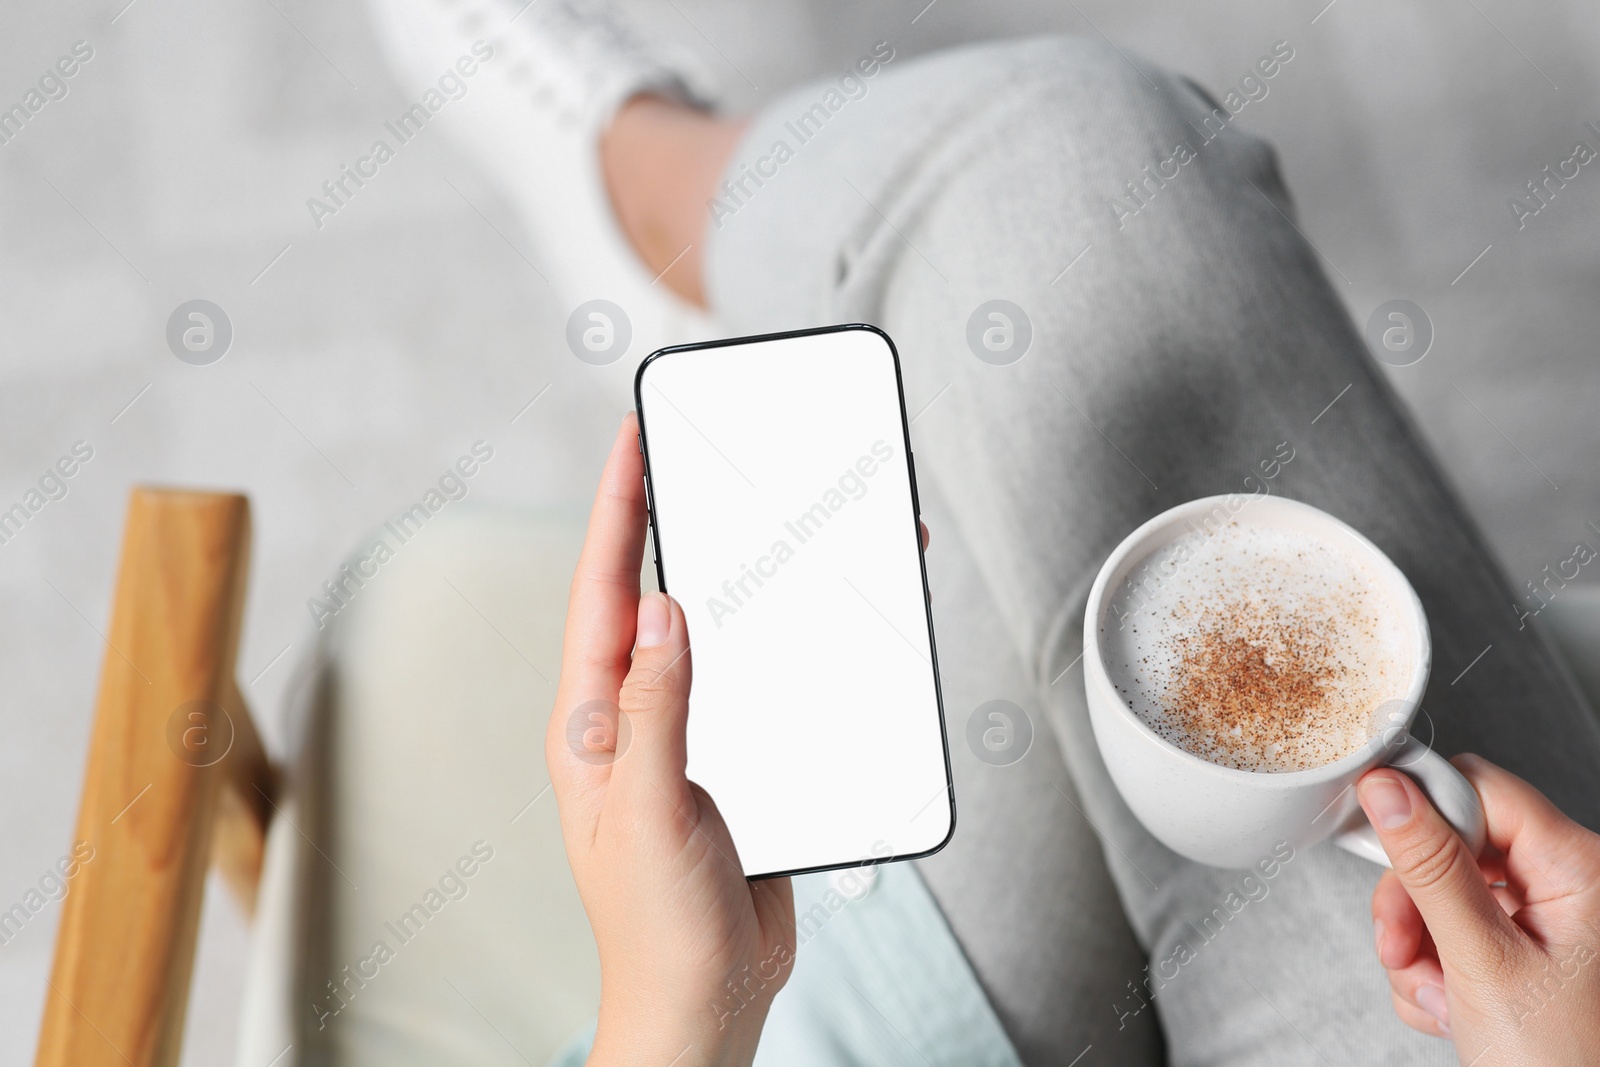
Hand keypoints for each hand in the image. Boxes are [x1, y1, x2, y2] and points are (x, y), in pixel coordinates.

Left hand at [547, 414, 794, 1066]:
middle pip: (651, 596)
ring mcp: (681, 738)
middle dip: (667, 522)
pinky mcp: (730, 763)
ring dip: (732, 577)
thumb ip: (657, 710)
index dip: (617, 512)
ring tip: (760, 517)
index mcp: (592, 724)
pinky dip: (776, 639)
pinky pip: (751, 681)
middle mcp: (631, 719)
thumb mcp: (652, 813)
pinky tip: (804, 617)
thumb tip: (664, 609)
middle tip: (693, 454)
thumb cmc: (658, 929)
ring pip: (709, 635)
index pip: (601, 594)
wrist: (706, 1003)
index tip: (634, 443)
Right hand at [1359, 753, 1599, 1064]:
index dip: (1424, 809)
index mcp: (1580, 868)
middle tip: (1401, 948)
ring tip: (1436, 996)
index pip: (1482, 790)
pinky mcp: (1521, 950)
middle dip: (1413, 902)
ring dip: (1418, 947)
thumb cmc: (1563, 1066)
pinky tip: (1449, 1008)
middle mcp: (1568, 884)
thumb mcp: (1482, 963)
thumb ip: (1431, 869)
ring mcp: (1545, 920)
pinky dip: (1433, 970)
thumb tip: (1390, 791)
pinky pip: (1452, 931)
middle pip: (1453, 844)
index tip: (1377, 834)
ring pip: (1443, 892)